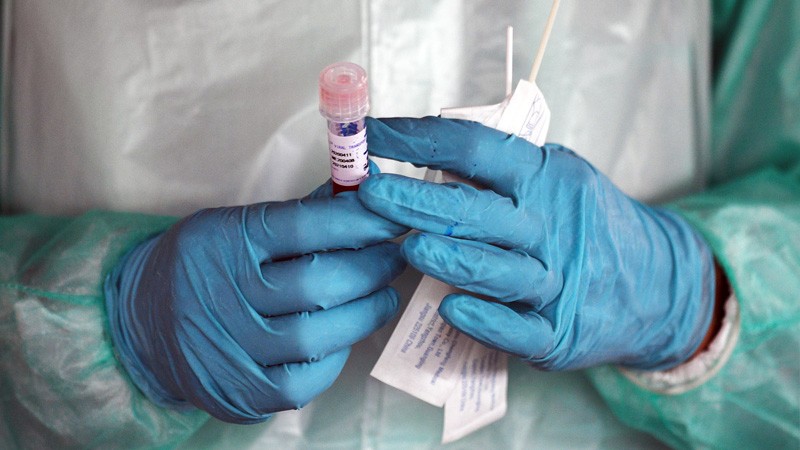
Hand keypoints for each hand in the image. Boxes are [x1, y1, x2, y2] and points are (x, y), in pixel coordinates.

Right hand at [104, 191, 406, 422]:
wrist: (144, 322)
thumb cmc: (205, 264)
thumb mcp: (236, 223)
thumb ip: (300, 214)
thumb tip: (364, 195)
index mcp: (224, 241)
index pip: (304, 226)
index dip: (358, 220)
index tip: (390, 216)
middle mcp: (223, 296)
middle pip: (318, 283)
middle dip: (371, 266)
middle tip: (394, 256)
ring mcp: (229, 351)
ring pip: (317, 336)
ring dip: (365, 312)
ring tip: (383, 294)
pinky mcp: (239, 393)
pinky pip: (305, 381)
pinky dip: (336, 356)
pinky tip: (345, 335)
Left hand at [358, 116, 715, 370]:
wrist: (657, 283)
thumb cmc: (586, 223)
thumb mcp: (556, 178)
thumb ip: (502, 168)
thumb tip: (426, 150)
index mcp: (543, 178)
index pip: (475, 150)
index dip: (420, 139)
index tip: (374, 136)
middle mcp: (548, 228)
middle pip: (476, 211)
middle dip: (419, 201)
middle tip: (371, 194)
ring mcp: (555, 282)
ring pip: (495, 270)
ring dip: (449, 258)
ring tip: (410, 247)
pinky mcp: (557, 333)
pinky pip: (517, 329)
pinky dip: (484, 320)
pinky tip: (451, 308)